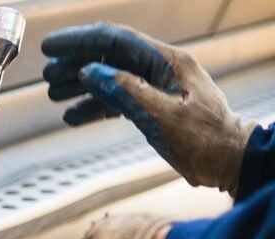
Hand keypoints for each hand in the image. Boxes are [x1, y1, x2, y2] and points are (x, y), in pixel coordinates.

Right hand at [42, 23, 256, 194]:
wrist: (228, 162)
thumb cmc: (203, 139)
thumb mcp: (161, 115)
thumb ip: (125, 91)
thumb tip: (90, 72)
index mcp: (166, 61)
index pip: (115, 40)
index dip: (80, 41)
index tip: (51, 47)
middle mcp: (160, 69)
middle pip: (109, 57)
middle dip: (75, 63)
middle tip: (47, 74)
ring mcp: (156, 88)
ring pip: (110, 79)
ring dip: (80, 85)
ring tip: (53, 93)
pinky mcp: (152, 108)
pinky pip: (116, 100)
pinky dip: (93, 107)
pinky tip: (72, 116)